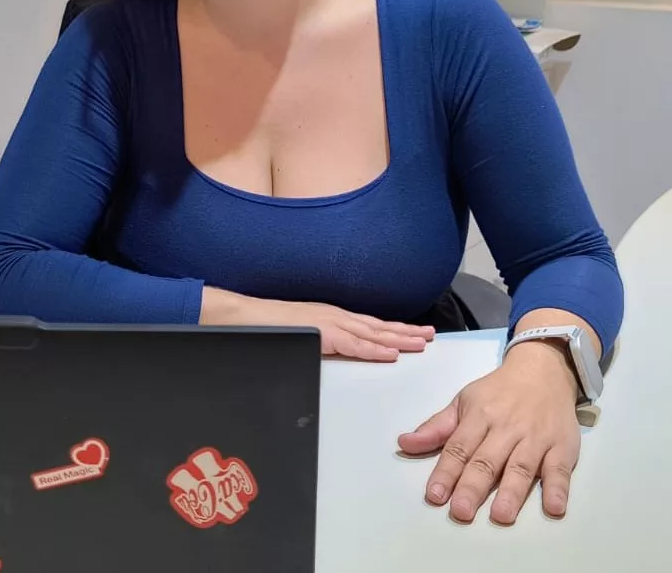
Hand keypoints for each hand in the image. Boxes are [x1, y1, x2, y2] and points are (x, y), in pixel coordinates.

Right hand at [201, 288, 433, 360]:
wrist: (240, 317)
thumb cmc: (265, 328)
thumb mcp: (300, 337)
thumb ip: (320, 345)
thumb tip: (332, 355)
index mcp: (331, 318)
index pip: (369, 325)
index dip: (393, 330)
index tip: (414, 334)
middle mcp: (335, 316)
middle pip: (378, 326)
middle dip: (406, 331)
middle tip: (431, 336)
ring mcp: (329, 322)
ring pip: (372, 332)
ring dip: (399, 338)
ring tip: (422, 342)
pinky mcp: (321, 332)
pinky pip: (354, 343)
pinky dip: (375, 348)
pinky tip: (391, 352)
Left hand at [397, 341, 580, 523]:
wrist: (544, 370)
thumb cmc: (499, 392)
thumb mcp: (464, 402)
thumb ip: (436, 428)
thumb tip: (404, 444)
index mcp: (479, 416)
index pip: (459, 447)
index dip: (446, 472)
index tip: (435, 496)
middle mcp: (507, 427)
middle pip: (488, 460)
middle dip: (473, 487)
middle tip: (461, 512)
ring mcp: (536, 437)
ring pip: (522, 466)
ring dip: (512, 492)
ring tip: (501, 515)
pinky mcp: (563, 446)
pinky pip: (560, 469)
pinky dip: (558, 489)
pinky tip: (554, 508)